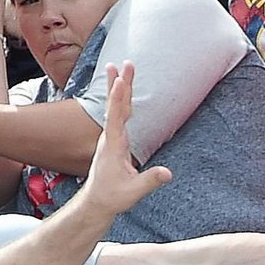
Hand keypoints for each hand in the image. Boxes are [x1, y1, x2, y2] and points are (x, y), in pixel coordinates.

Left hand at [76, 61, 171, 217]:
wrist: (96, 202)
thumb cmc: (112, 197)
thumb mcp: (133, 192)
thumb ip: (150, 181)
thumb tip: (167, 173)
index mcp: (113, 146)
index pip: (117, 117)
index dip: (119, 98)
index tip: (122, 79)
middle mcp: (110, 138)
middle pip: (116, 106)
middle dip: (121, 83)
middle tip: (125, 63)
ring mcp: (111, 138)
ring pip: (116, 108)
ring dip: (119, 87)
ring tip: (119, 68)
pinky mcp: (114, 141)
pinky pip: (118, 115)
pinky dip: (121, 100)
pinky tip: (122, 92)